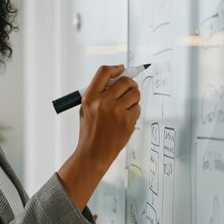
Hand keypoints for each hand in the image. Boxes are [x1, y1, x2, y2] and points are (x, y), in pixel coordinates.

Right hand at [58, 65, 140, 209]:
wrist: (93, 154)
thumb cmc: (90, 132)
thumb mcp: (86, 109)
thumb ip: (99, 93)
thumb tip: (117, 78)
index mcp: (90, 98)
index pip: (104, 73)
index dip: (115, 69)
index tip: (122, 69)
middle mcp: (103, 102)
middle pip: (125, 81)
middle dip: (130, 84)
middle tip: (129, 89)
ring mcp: (116, 112)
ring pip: (135, 93)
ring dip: (133, 98)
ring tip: (125, 107)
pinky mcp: (127, 121)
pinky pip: (137, 108)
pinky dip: (134, 111)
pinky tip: (124, 119)